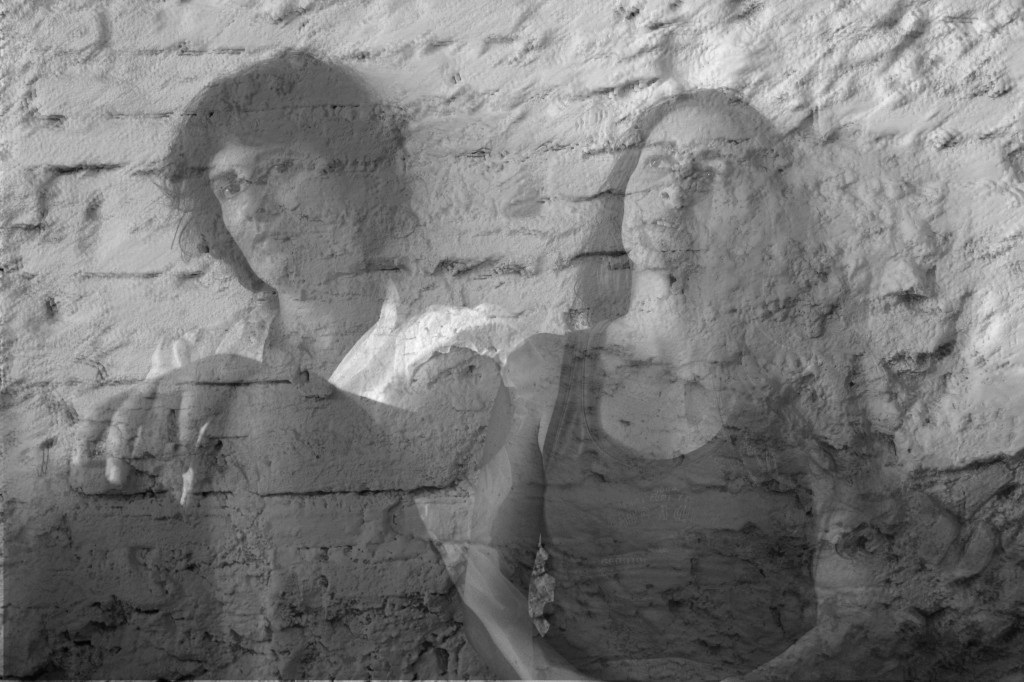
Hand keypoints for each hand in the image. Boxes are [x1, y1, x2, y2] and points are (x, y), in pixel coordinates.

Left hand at [74, 354, 274, 502]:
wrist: (237, 371)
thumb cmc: (203, 405)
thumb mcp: (181, 428)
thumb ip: (172, 456)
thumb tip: (176, 502)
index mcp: (141, 395)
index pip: (102, 411)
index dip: (86, 436)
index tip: (77, 465)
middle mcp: (152, 388)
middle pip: (122, 417)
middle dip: (115, 451)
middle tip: (115, 481)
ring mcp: (175, 385)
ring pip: (152, 418)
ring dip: (152, 446)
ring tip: (160, 466)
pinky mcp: (200, 385)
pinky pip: (185, 415)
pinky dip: (182, 438)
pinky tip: (185, 457)